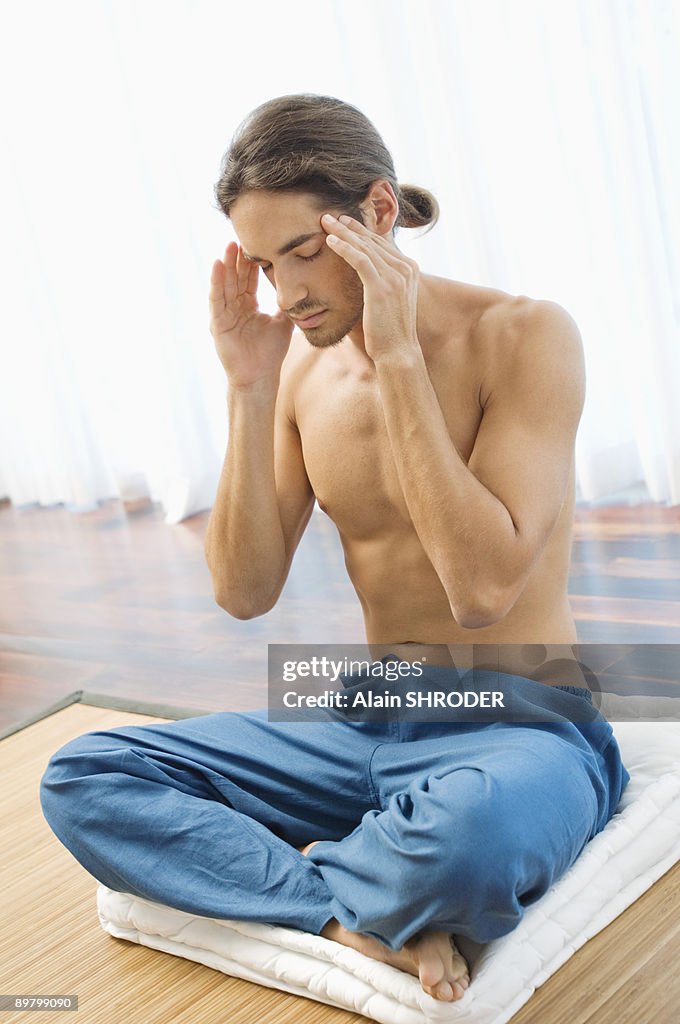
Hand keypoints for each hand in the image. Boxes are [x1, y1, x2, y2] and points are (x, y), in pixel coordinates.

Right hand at [209, 242, 293, 390]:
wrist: (260, 377)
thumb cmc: (270, 353)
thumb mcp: (283, 323)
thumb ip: (288, 305)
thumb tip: (303, 289)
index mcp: (248, 305)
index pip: (249, 278)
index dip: (252, 261)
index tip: (257, 242)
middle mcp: (234, 306)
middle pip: (235, 277)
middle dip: (237, 257)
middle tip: (241, 235)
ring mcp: (224, 314)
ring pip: (225, 284)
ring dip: (225, 264)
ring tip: (228, 245)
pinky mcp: (217, 323)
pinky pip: (216, 299)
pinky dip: (216, 282)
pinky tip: (216, 265)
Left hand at [321, 214, 420, 361]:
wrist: (398, 352)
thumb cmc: (389, 331)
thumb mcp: (390, 300)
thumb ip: (382, 282)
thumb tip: (367, 274)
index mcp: (408, 269)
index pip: (381, 243)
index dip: (360, 231)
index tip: (342, 222)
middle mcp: (405, 268)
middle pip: (372, 240)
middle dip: (349, 226)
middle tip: (329, 215)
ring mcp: (395, 276)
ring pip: (364, 246)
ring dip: (342, 232)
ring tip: (325, 221)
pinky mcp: (381, 286)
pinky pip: (360, 260)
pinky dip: (344, 247)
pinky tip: (329, 240)